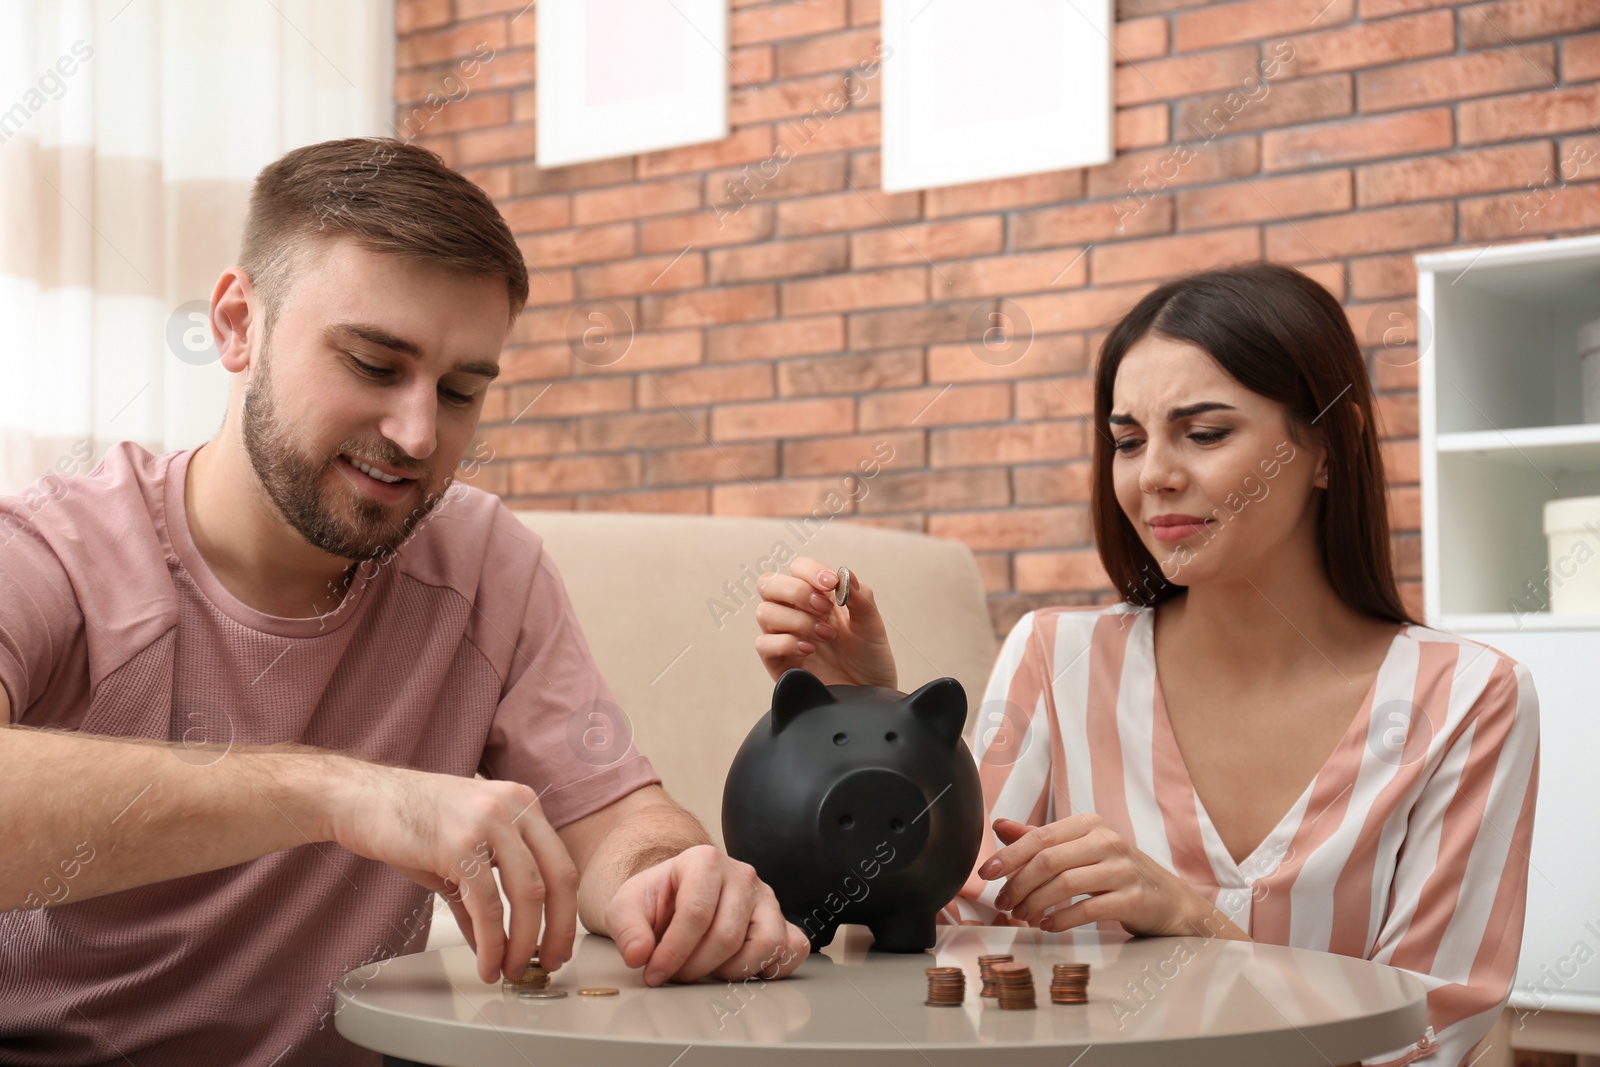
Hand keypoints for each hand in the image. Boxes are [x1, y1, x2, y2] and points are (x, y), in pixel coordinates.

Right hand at [327, 761, 578, 983]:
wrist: (361, 799)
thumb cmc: (408, 822)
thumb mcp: (460, 853)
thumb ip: (482, 896)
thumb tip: (495, 944)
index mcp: (523, 804)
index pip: (561, 864)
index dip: (565, 912)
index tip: (558, 945)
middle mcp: (514, 807)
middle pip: (557, 879)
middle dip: (557, 931)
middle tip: (548, 964)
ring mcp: (488, 822)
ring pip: (527, 894)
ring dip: (523, 943)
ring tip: (511, 970)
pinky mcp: (459, 844)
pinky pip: (486, 905)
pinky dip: (492, 942)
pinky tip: (487, 962)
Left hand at [604, 844, 809, 985]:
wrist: (676, 897)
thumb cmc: (657, 900)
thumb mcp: (627, 906)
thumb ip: (627, 928)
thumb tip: (639, 954)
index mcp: (704, 860)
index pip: (696, 913)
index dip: (673, 952)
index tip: (654, 972)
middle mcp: (742, 875)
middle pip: (727, 935)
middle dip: (696, 967)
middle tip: (676, 975)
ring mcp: (766, 898)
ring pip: (766, 943)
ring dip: (734, 971)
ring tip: (708, 971)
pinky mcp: (781, 920)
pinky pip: (794, 948)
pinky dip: (773, 967)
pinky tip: (741, 969)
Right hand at [754, 556, 896, 687]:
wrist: (871, 692)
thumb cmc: (870, 657)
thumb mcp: (872, 625)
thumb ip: (860, 597)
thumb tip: (845, 575)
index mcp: (816, 596)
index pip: (797, 568)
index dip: (810, 571)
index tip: (831, 584)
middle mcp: (795, 612)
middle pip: (769, 584)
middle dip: (797, 592)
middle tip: (824, 608)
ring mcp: (783, 636)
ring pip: (764, 612)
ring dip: (797, 620)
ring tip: (825, 636)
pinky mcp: (778, 662)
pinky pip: (764, 644)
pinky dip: (786, 643)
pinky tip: (809, 650)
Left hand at [980, 815, 1211, 936]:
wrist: (1169, 901)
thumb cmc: (1117, 873)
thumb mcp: (1080, 850)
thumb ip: (1040, 839)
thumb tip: (999, 825)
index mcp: (1090, 824)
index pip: (1040, 836)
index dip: (1009, 855)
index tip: (986, 874)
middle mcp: (1107, 841)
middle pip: (1049, 860)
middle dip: (1018, 884)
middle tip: (1004, 903)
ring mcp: (1122, 869)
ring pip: (1065, 884)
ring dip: (1036, 904)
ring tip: (1023, 916)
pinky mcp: (1132, 898)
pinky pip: (1087, 908)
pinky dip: (1062, 919)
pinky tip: (1048, 926)